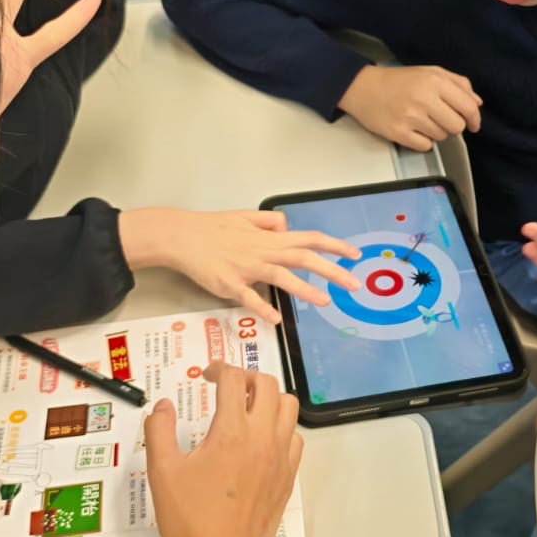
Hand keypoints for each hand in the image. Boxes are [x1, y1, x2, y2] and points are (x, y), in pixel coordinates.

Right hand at [119, 208, 359, 323]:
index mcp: (269, 238)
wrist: (181, 236)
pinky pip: (248, 297)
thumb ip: (268, 222)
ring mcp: (247, 268)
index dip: (334, 246)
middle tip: (354, 284)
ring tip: (325, 301)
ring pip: (281, 277)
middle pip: (304, 258)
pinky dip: (262, 307)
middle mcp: (263, 252)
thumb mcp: (245, 217)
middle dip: (332, 271)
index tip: (354, 255)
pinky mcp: (229, 284)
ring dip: (305, 289)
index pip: (309, 239)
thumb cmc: (212, 227)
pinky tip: (276, 319)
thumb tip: (287, 225)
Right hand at [146, 364, 303, 536]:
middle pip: (268, 385)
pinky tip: (262, 441)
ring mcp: (281, 458)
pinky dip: (282, 428)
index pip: (234, 379)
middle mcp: (263, 438)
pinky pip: (295, 439)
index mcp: (232, 431)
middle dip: (247, 377)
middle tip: (227, 387)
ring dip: (270, 398)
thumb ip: (159, 431)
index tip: (207, 376)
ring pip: (289, 408)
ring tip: (248, 408)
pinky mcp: (288, 478)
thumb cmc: (189, 518)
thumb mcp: (162, 472)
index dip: (219, 368)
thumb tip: (161, 406)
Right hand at [338, 64, 482, 151]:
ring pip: (441, 137)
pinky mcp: (399, 133)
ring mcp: (411, 118)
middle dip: (453, 126)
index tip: (473, 125)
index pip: (468, 107)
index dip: (474, 119)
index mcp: (435, 82)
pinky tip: (414, 130)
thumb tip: (478, 103)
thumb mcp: (431, 72)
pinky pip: (425, 146)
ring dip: (437, 132)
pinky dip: (423, 141)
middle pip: (457, 127)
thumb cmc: (400, 80)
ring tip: (423, 121)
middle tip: (441, 119)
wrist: (362, 88)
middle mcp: (425, 99)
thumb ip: (458, 84)